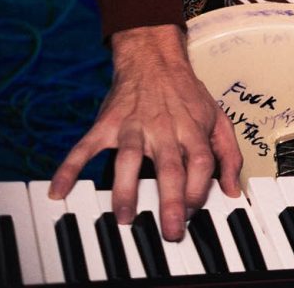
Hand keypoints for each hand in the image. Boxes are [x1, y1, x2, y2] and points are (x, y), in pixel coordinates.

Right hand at [49, 25, 241, 240]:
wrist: (154, 61)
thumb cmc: (187, 96)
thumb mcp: (218, 119)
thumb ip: (229, 155)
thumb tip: (233, 190)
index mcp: (192, 130)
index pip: (201, 163)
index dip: (199, 189)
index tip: (192, 212)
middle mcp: (164, 129)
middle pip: (170, 167)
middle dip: (171, 201)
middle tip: (170, 231)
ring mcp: (133, 126)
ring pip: (129, 159)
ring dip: (126, 189)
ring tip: (123, 217)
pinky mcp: (107, 124)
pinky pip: (85, 147)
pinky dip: (70, 167)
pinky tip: (59, 190)